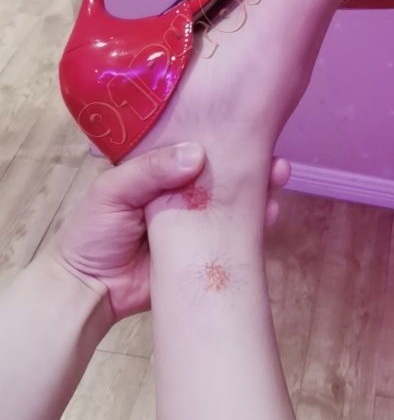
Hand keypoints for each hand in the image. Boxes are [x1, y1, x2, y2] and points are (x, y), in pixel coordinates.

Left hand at [48, 143, 289, 320]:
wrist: (89, 290)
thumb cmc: (92, 233)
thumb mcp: (112, 191)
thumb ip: (150, 170)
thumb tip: (198, 154)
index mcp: (158, 172)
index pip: (195, 149)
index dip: (221, 139)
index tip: (248, 129)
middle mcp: (183, 195)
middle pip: (223, 175)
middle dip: (254, 165)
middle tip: (274, 160)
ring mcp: (198, 224)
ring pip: (234, 204)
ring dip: (260, 192)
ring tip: (277, 179)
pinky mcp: (206, 252)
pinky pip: (235, 238)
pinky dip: (255, 227)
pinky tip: (269, 215)